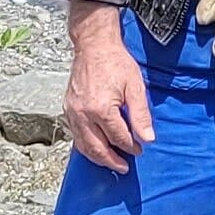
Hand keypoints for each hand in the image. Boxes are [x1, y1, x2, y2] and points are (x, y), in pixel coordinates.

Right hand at [63, 2, 151, 171]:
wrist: (94, 46)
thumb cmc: (116, 63)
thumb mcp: (135, 87)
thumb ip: (140, 115)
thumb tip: (147, 138)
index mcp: (101, 109)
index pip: (118, 137)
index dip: (130, 146)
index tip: (139, 149)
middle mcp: (83, 114)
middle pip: (97, 147)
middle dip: (111, 160)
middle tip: (124, 167)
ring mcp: (72, 112)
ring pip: (83, 144)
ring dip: (97, 157)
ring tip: (110, 162)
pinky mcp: (67, 109)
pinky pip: (76, 134)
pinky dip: (85, 145)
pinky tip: (95, 148)